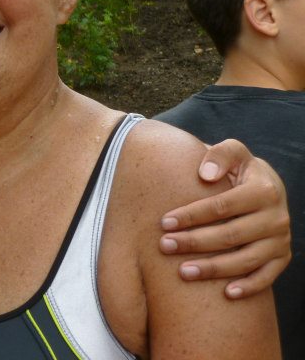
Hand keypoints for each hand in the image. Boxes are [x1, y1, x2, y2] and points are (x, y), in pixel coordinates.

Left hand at [158, 138, 290, 298]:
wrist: (267, 185)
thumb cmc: (238, 168)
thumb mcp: (233, 151)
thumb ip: (220, 155)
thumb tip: (205, 174)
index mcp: (264, 189)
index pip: (222, 206)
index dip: (192, 215)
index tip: (164, 222)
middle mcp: (277, 217)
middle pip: (231, 235)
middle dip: (195, 242)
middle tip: (165, 246)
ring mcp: (281, 240)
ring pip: (246, 260)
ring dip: (214, 269)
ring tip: (183, 272)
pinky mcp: (282, 257)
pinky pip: (267, 276)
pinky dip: (249, 286)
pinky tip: (226, 294)